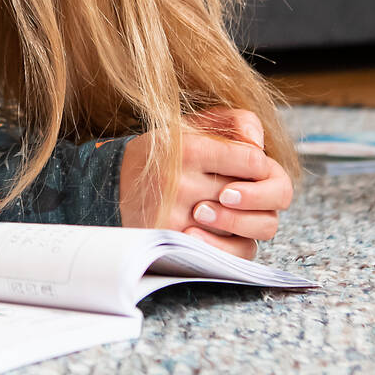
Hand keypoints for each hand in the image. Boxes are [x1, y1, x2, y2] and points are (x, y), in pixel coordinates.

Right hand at [120, 108, 293, 258]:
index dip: (261, 166)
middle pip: (255, 198)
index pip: (253, 162)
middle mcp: (181, 185)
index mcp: (188, 150)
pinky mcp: (178, 245)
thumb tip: (259, 141)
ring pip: (248, 228)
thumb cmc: (163, 155)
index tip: (251, 166)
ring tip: (228, 209)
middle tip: (241, 191)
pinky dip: (236, 244)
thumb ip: (233, 121)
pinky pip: (231, 253)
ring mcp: (178, 219)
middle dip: (257, 195)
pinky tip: (223, 231)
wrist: (114, 184)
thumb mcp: (193, 125)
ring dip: (246, 220)